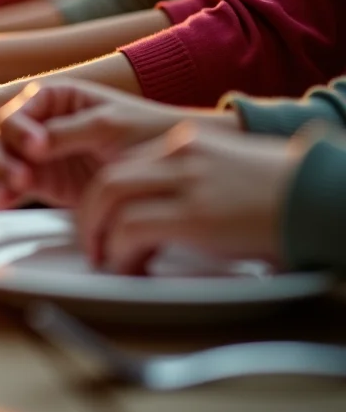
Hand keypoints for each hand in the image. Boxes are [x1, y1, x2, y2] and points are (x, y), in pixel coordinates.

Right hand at [0, 80, 237, 209]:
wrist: (172, 169)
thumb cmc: (147, 134)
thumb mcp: (108, 126)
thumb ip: (66, 132)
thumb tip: (31, 146)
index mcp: (55, 98)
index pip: (19, 110)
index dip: (19, 129)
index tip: (36, 148)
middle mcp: (41, 123)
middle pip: (0, 136)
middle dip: (2, 156)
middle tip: (20, 178)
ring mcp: (39, 154)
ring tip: (9, 194)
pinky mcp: (43, 182)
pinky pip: (11, 185)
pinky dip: (3, 192)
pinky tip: (5, 201)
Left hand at [76, 125, 300, 273]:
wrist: (325, 198)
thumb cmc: (284, 197)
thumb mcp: (228, 173)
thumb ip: (190, 183)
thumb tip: (156, 215)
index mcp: (187, 143)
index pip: (123, 162)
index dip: (102, 197)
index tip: (98, 220)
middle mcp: (181, 155)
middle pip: (107, 178)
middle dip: (89, 216)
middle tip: (92, 244)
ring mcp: (188, 182)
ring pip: (108, 197)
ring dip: (98, 234)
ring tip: (105, 260)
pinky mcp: (196, 214)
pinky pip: (132, 228)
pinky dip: (121, 252)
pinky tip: (131, 268)